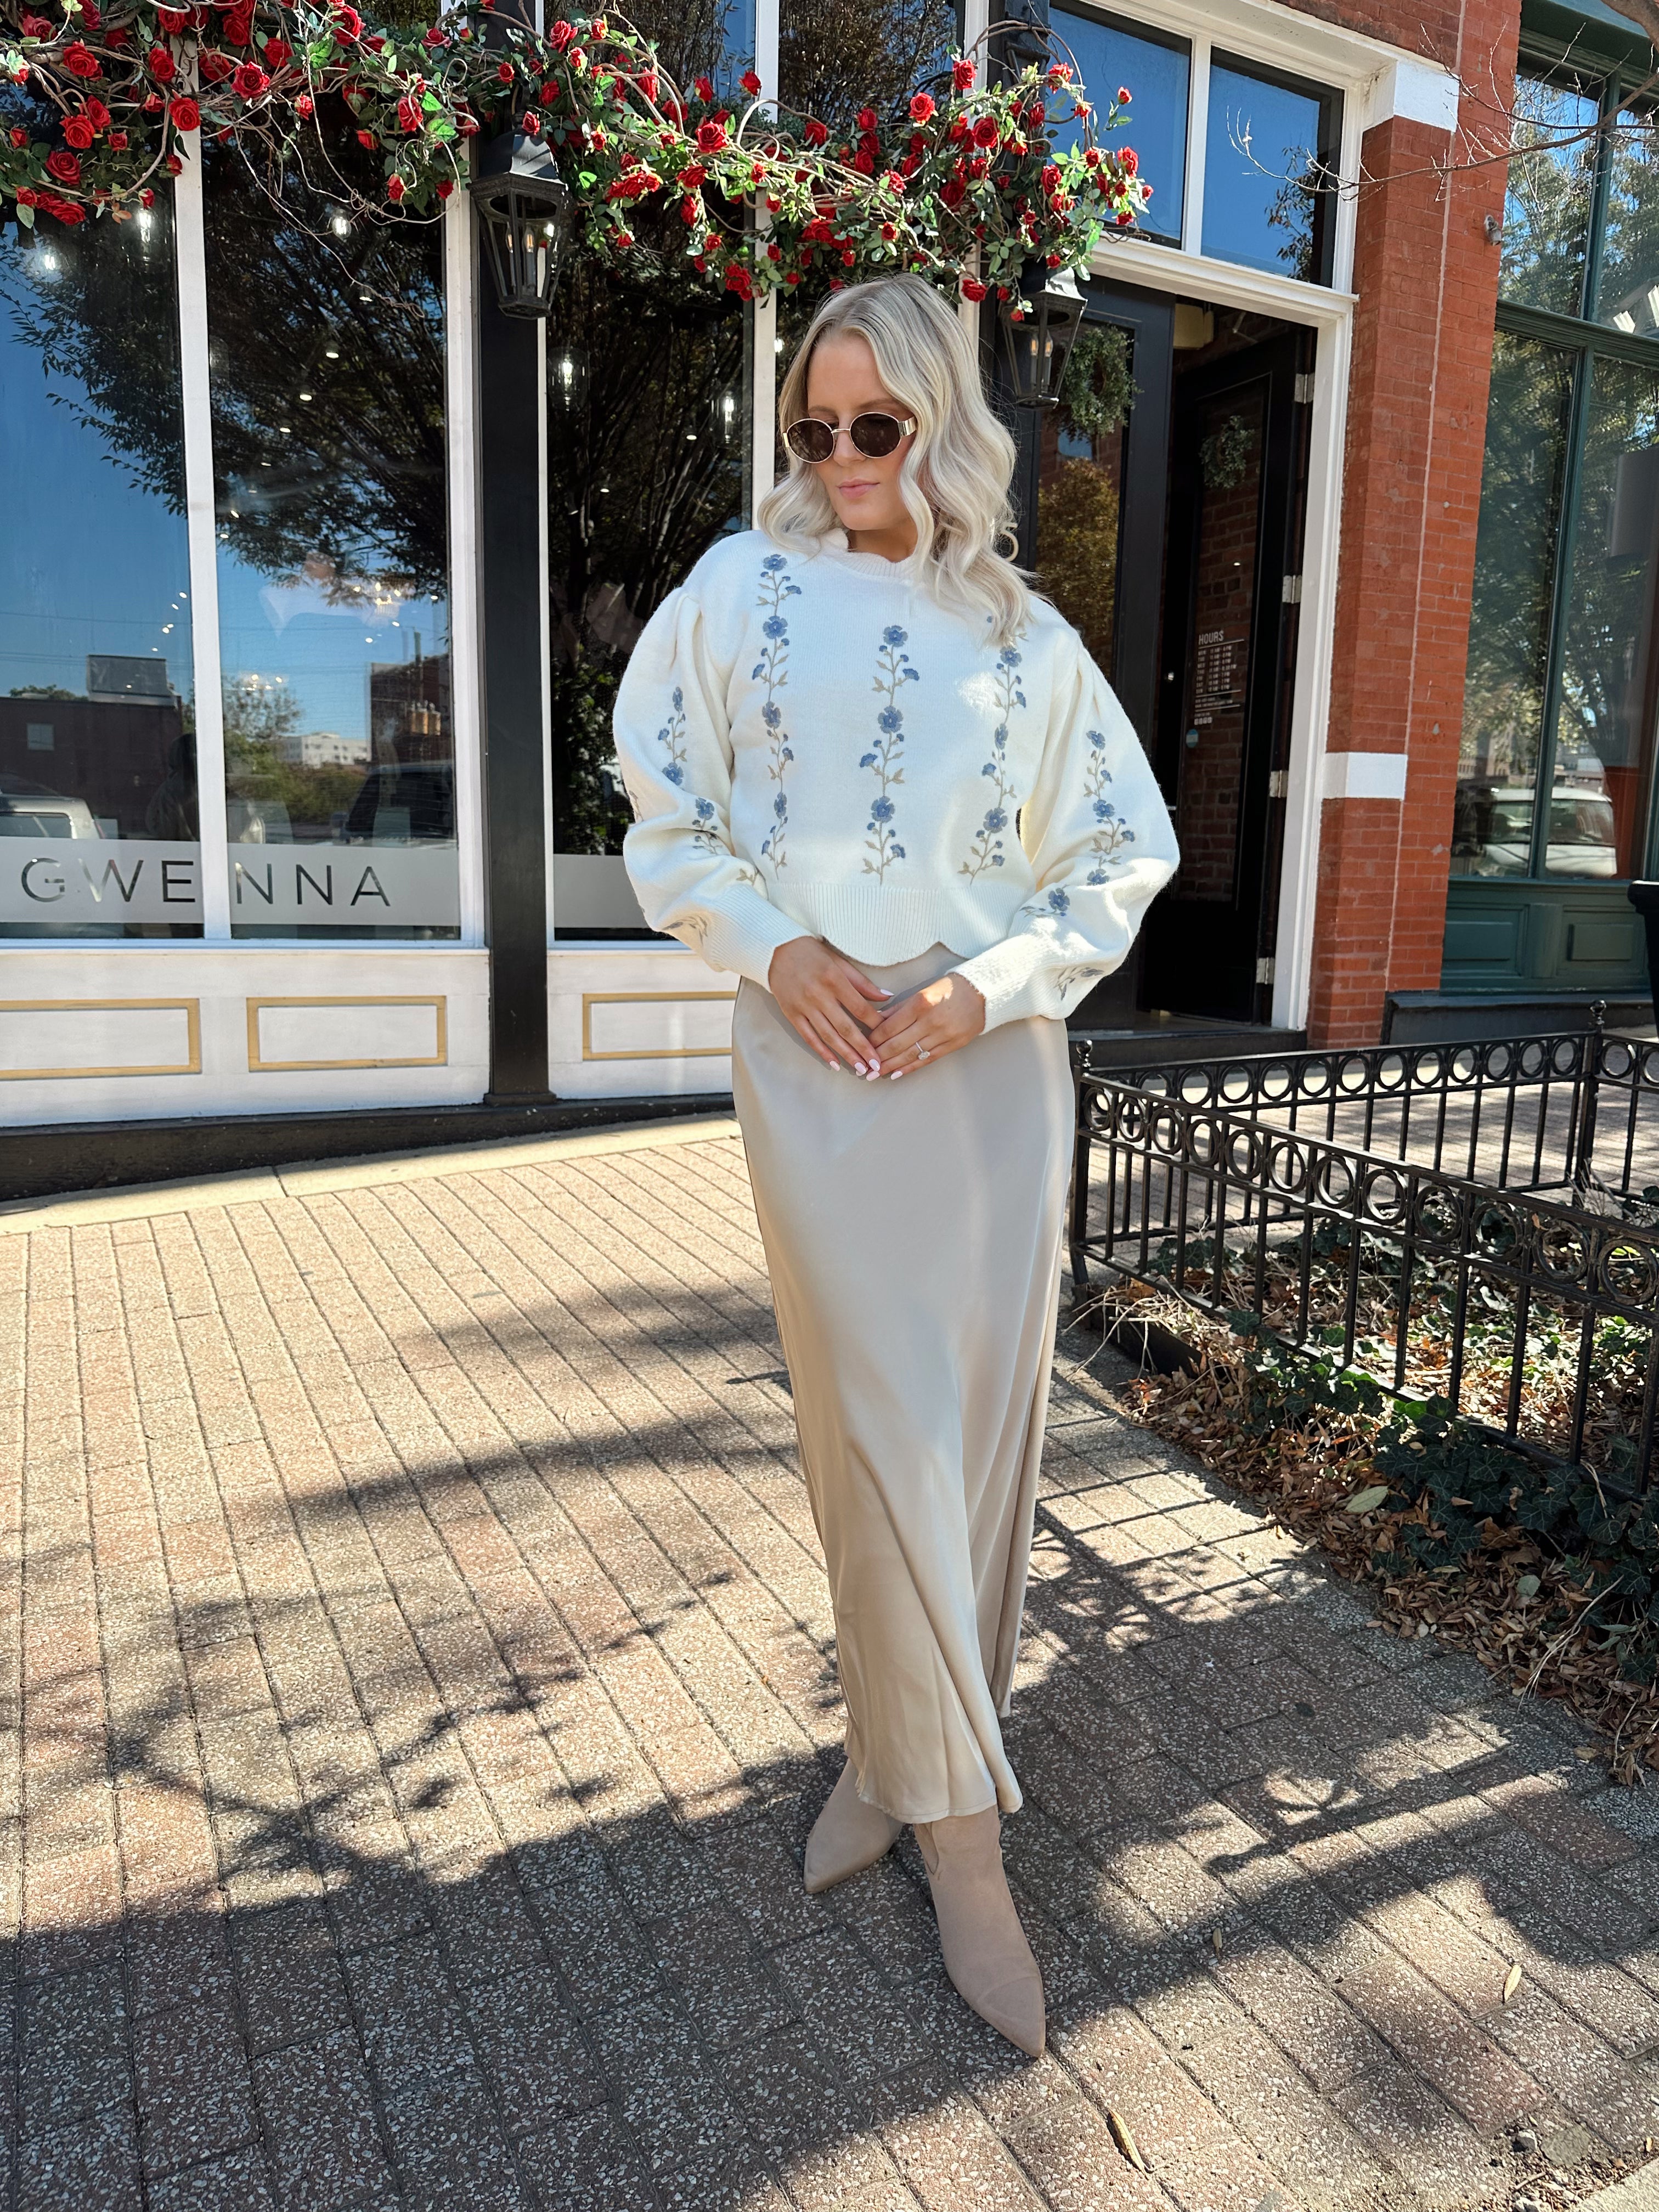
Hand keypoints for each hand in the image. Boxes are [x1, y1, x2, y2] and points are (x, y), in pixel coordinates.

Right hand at [768, 936, 893, 1073]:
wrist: (776, 951)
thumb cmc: (811, 954)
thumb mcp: (839, 962)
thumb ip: (862, 983)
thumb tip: (887, 997)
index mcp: (834, 979)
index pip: (859, 1008)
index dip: (875, 1024)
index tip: (887, 1036)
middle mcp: (818, 995)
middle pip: (845, 1027)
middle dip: (863, 1048)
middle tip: (876, 1065)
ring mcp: (803, 1006)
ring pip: (828, 1036)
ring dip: (846, 1054)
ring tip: (860, 1068)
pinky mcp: (791, 1014)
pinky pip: (808, 1037)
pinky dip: (822, 1051)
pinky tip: (834, 1063)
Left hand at [865, 970, 985, 1077]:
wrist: (983, 992)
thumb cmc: (951, 988)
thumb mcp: (922, 991)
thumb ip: (899, 1008)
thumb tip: (877, 1020)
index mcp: (920, 1004)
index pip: (890, 1026)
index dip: (874, 1038)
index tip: (863, 1045)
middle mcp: (930, 1021)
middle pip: (897, 1043)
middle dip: (878, 1056)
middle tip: (864, 1066)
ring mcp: (942, 1035)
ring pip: (910, 1054)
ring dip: (891, 1066)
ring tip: (876, 1074)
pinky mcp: (952, 1045)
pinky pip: (927, 1059)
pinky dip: (910, 1068)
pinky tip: (897, 1074)